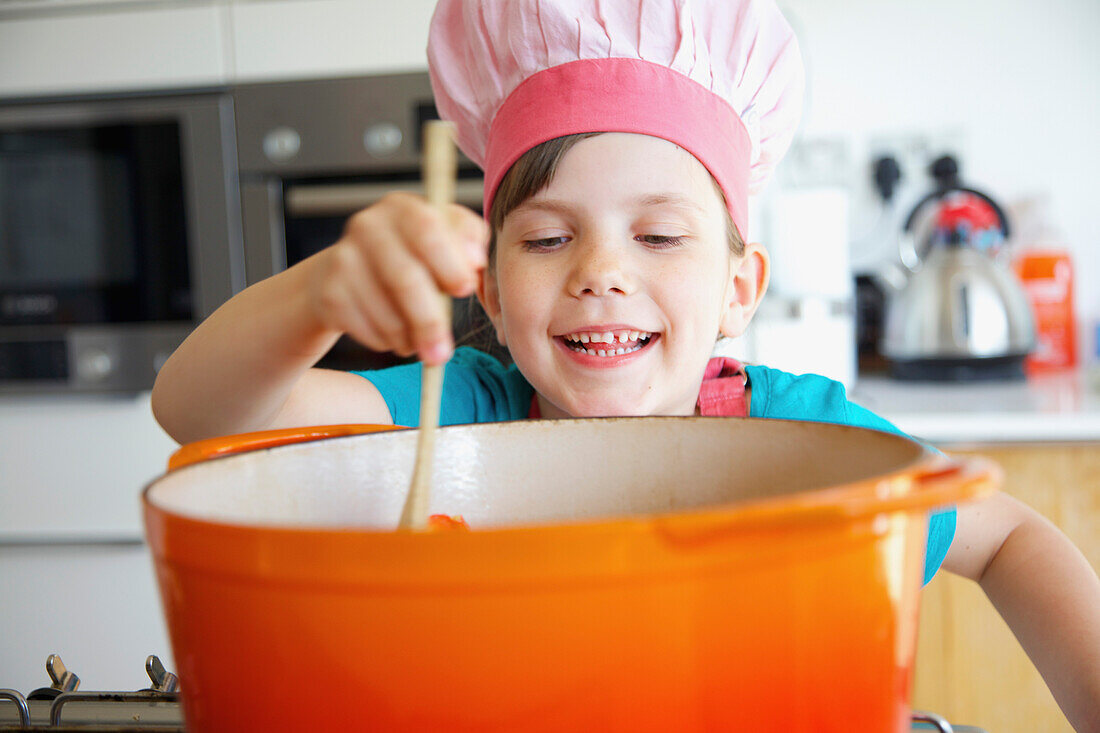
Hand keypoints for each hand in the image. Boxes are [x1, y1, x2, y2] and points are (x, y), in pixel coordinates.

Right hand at [307, 192, 488, 364]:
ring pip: (387, 314)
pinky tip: (394, 334)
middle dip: (431, 322)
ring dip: (411, 338)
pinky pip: (369, 331)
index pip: (427, 227)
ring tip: (420, 339)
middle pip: (405, 279)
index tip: (465, 289)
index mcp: (402, 207)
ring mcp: (344, 259)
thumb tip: (475, 261)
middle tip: (444, 353)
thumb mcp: (447, 241)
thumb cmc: (413, 258)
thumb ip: (469, 244)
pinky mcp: (330, 293)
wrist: (347, 273)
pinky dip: (389, 343)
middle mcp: (368, 226)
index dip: (450, 262)